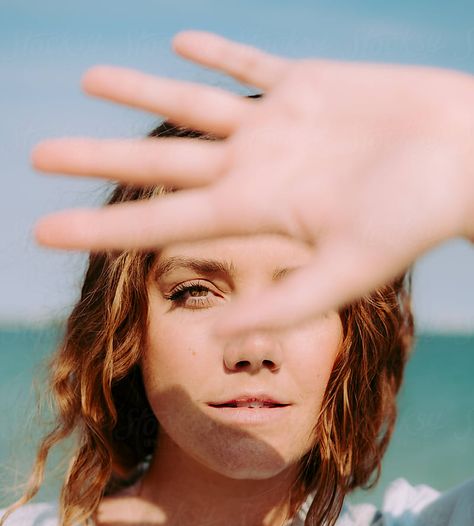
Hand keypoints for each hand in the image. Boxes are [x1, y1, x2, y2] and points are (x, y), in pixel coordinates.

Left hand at [31, 30, 473, 333]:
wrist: (464, 162)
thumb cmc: (414, 220)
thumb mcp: (345, 272)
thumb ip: (280, 305)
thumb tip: (214, 340)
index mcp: (253, 213)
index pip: (156, 221)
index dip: (97, 225)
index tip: (42, 229)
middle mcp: (254, 169)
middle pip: (157, 162)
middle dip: (95, 157)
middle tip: (37, 154)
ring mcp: (277, 126)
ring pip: (193, 106)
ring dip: (142, 92)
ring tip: (91, 79)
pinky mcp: (307, 85)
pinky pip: (250, 65)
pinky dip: (217, 53)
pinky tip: (179, 43)